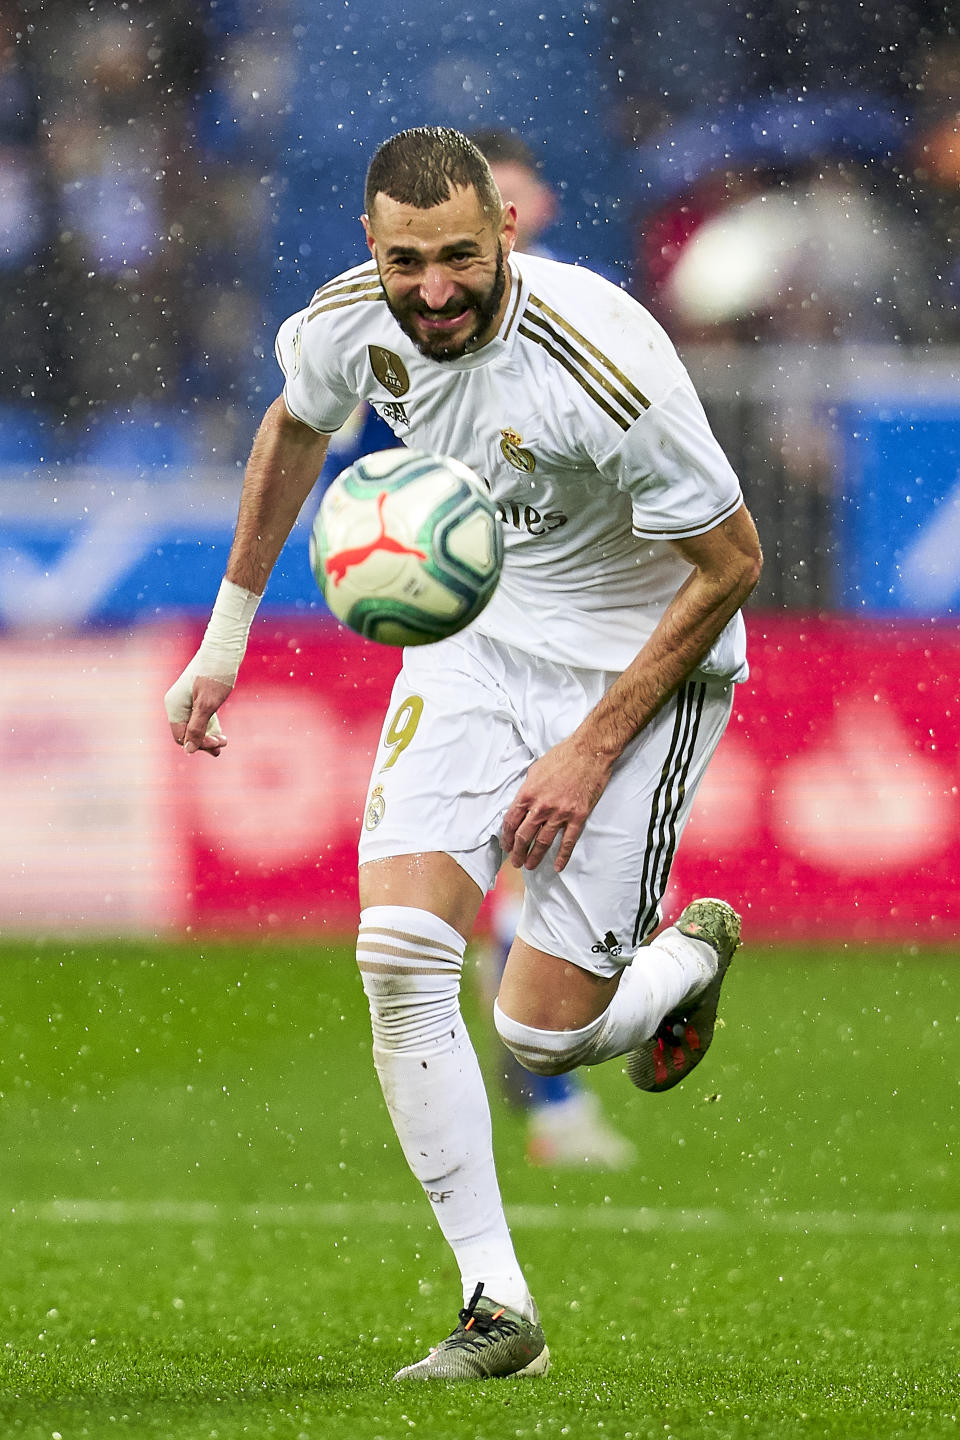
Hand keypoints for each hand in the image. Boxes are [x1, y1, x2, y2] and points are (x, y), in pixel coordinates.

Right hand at [164, 669, 233, 756]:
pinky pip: (200, 716)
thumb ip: (197, 728)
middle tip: (224, 743)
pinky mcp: (197, 695)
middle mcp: (177, 703)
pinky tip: (220, 733)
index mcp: (174, 706)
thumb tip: (189, 750)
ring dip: (209, 735)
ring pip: (195, 725)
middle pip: (187, 732)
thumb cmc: (215, 675)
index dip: (198, 744)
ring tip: (224, 742)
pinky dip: (210, 725)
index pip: (182, 736)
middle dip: (204, 740)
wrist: (224, 649)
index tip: (218, 743)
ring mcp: (187, 699)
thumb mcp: (207, 705)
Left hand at [501, 737, 612, 872]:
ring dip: (534, 857)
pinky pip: (568, 841)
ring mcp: (560, 813)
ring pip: (543, 842)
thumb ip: (528, 789)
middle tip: (515, 861)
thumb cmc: (563, 756)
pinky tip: (558, 866)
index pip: (511, 821)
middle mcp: (541, 806)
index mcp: (528, 794)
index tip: (506, 845)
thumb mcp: (536, 769)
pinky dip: (562, 856)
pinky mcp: (577, 816)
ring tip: (529, 866)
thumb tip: (523, 802)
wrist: (590, 752)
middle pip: (524, 836)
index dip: (506, 837)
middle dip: (517, 852)